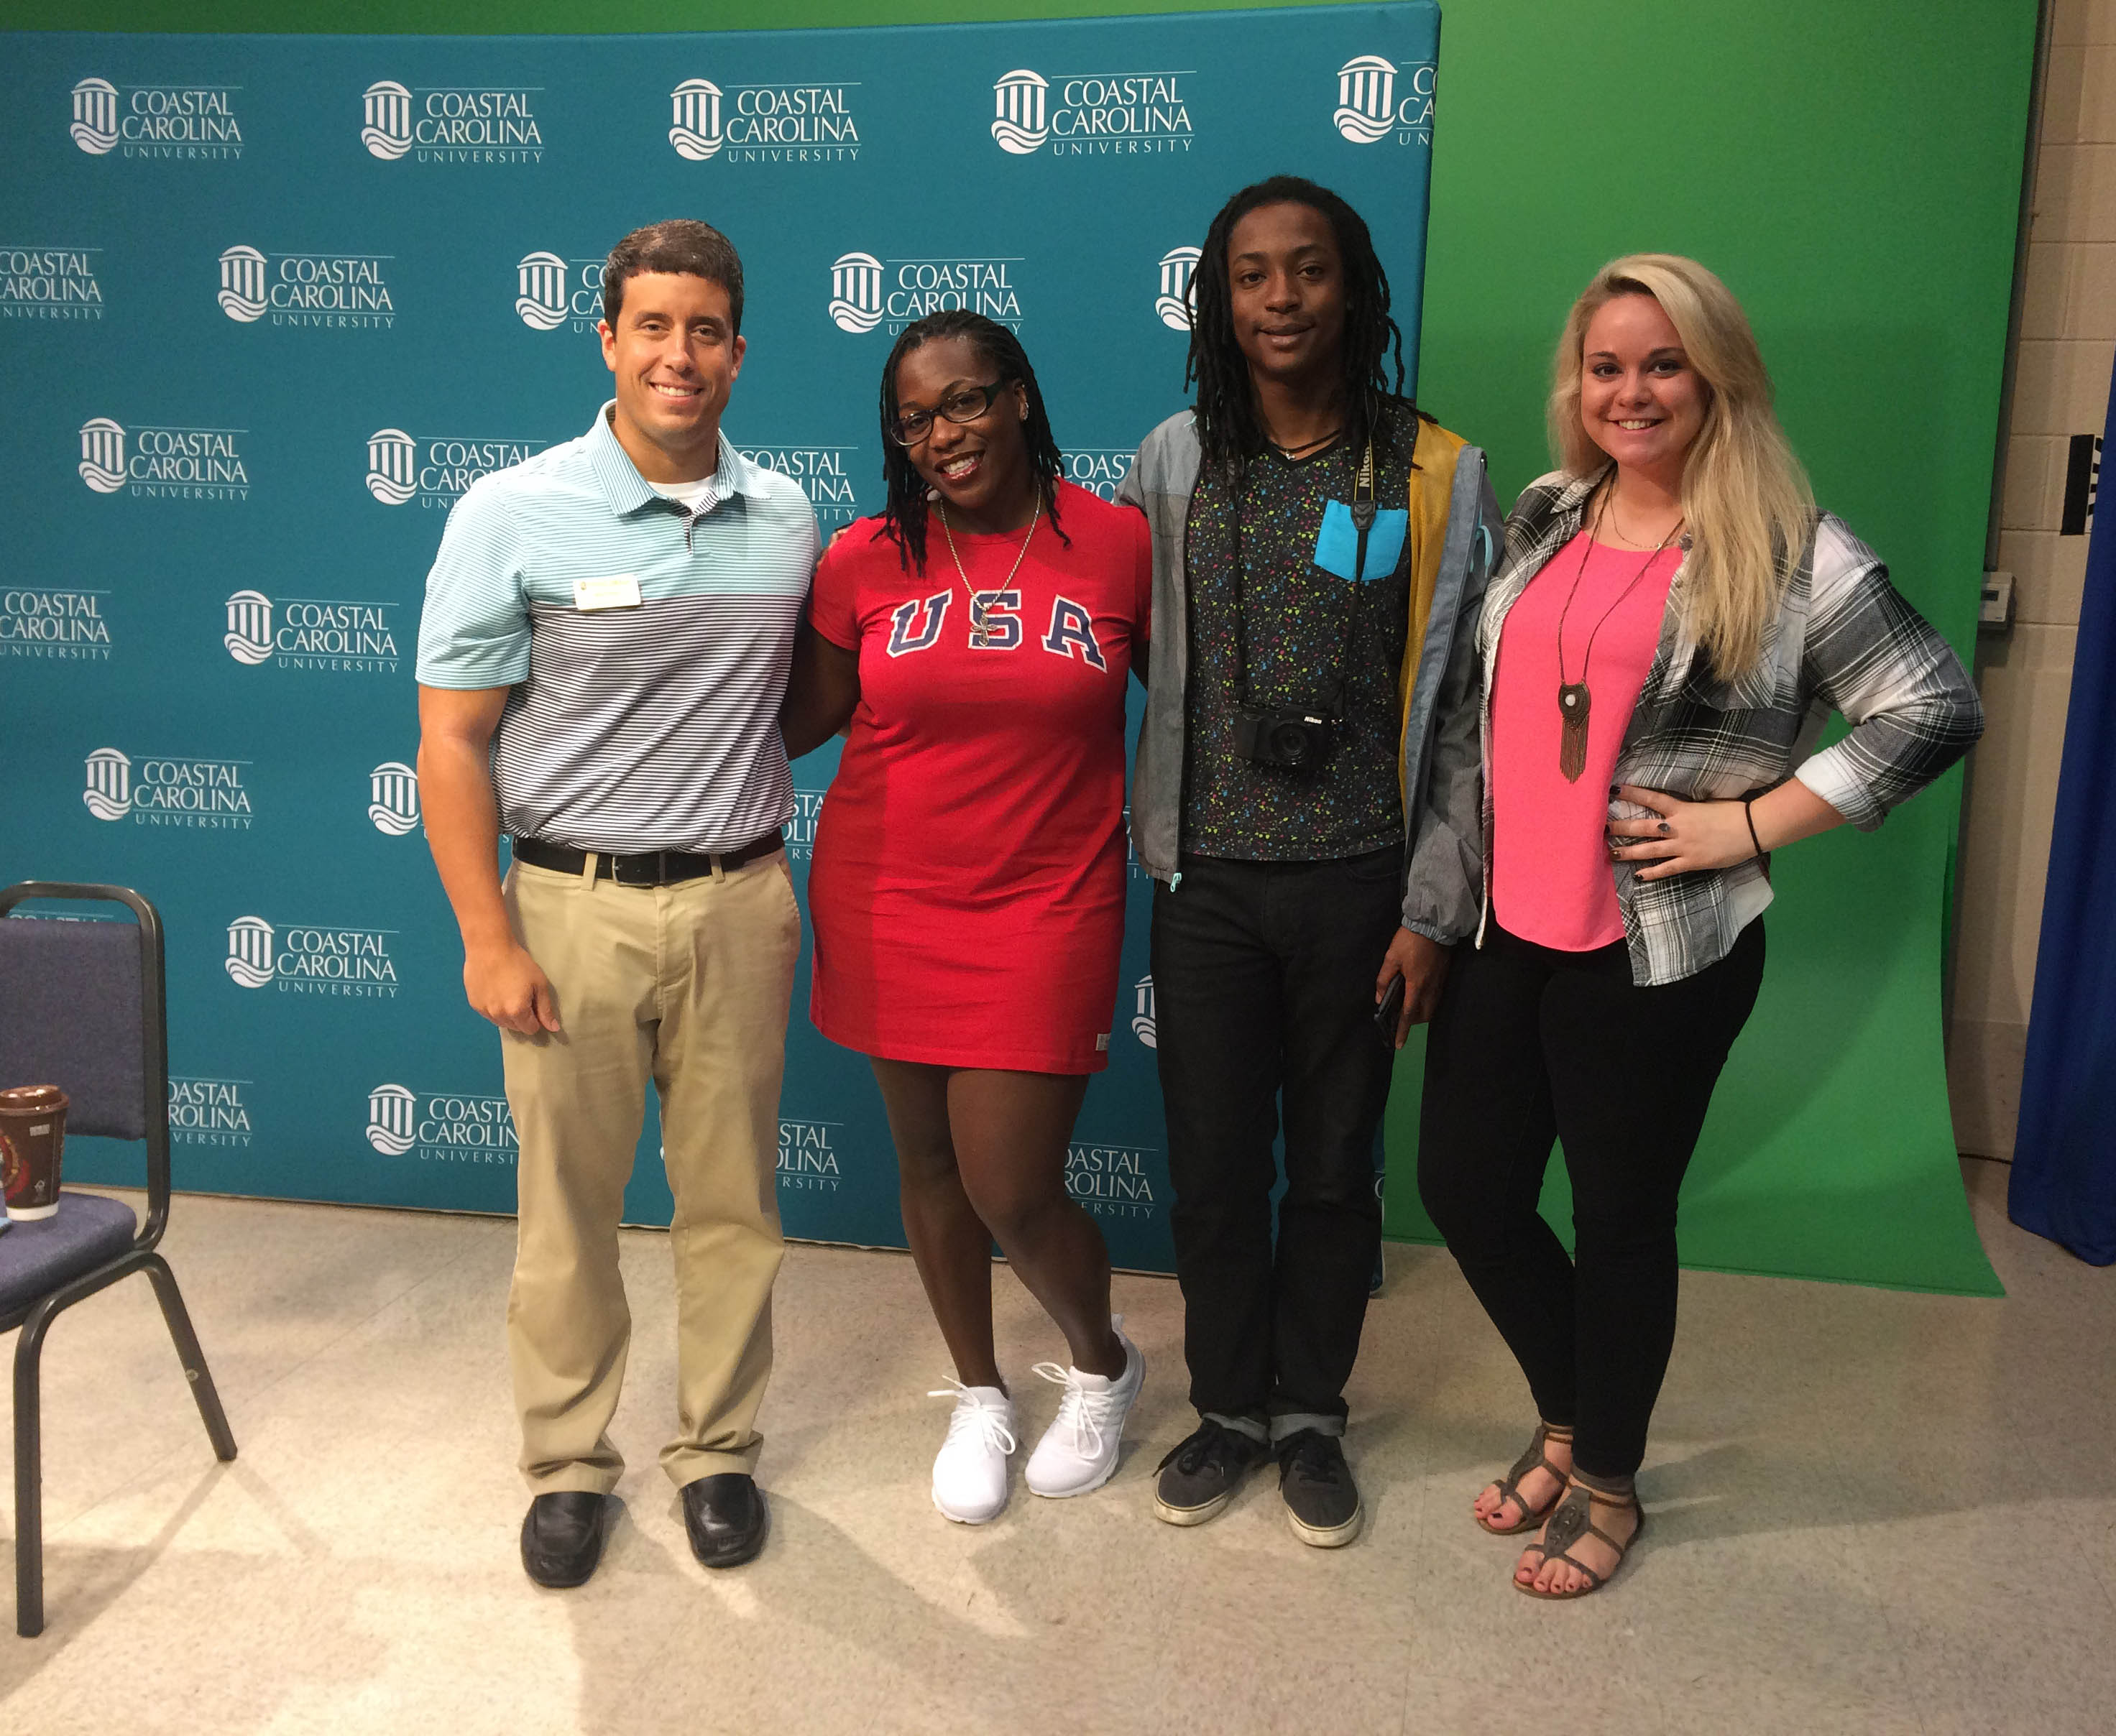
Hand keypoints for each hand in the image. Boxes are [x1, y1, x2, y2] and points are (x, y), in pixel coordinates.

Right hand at [464, 942, 560, 1035]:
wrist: (488, 947)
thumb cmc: (517, 962)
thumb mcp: (539, 983)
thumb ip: (546, 1009)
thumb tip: (553, 1028)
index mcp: (517, 1012)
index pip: (530, 1029)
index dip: (536, 1019)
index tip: (534, 1004)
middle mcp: (499, 1015)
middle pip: (516, 1027)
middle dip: (522, 1017)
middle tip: (522, 995)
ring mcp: (484, 1011)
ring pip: (501, 1022)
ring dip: (507, 1014)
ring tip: (508, 992)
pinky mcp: (474, 1004)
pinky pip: (488, 1014)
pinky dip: (494, 1008)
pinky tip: (495, 991)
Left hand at [1376, 927, 1449, 1048]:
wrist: (1434, 925)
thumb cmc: (1410, 940)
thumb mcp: (1391, 958)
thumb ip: (1384, 979)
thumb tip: (1380, 997)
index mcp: (1416, 985)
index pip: (1408, 1015)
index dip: (1403, 1031)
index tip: (1399, 1045)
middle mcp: (1430, 988)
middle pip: (1423, 1016)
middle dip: (1412, 1023)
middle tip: (1400, 1021)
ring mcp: (1439, 983)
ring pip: (1431, 1008)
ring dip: (1420, 1014)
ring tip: (1407, 1010)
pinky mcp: (1443, 976)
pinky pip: (1435, 998)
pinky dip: (1426, 1003)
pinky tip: (1418, 997)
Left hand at [1607, 785, 1758, 880]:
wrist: (1752, 828)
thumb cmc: (1732, 812)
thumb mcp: (1706, 803)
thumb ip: (1687, 807)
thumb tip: (1672, 807)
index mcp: (1682, 809)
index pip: (1652, 798)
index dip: (1632, 793)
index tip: (1613, 789)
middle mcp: (1678, 827)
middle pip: (1643, 827)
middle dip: (1621, 827)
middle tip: (1602, 828)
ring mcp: (1683, 846)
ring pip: (1649, 849)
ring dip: (1629, 851)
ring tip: (1611, 852)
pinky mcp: (1692, 862)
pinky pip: (1667, 869)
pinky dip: (1652, 873)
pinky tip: (1638, 876)